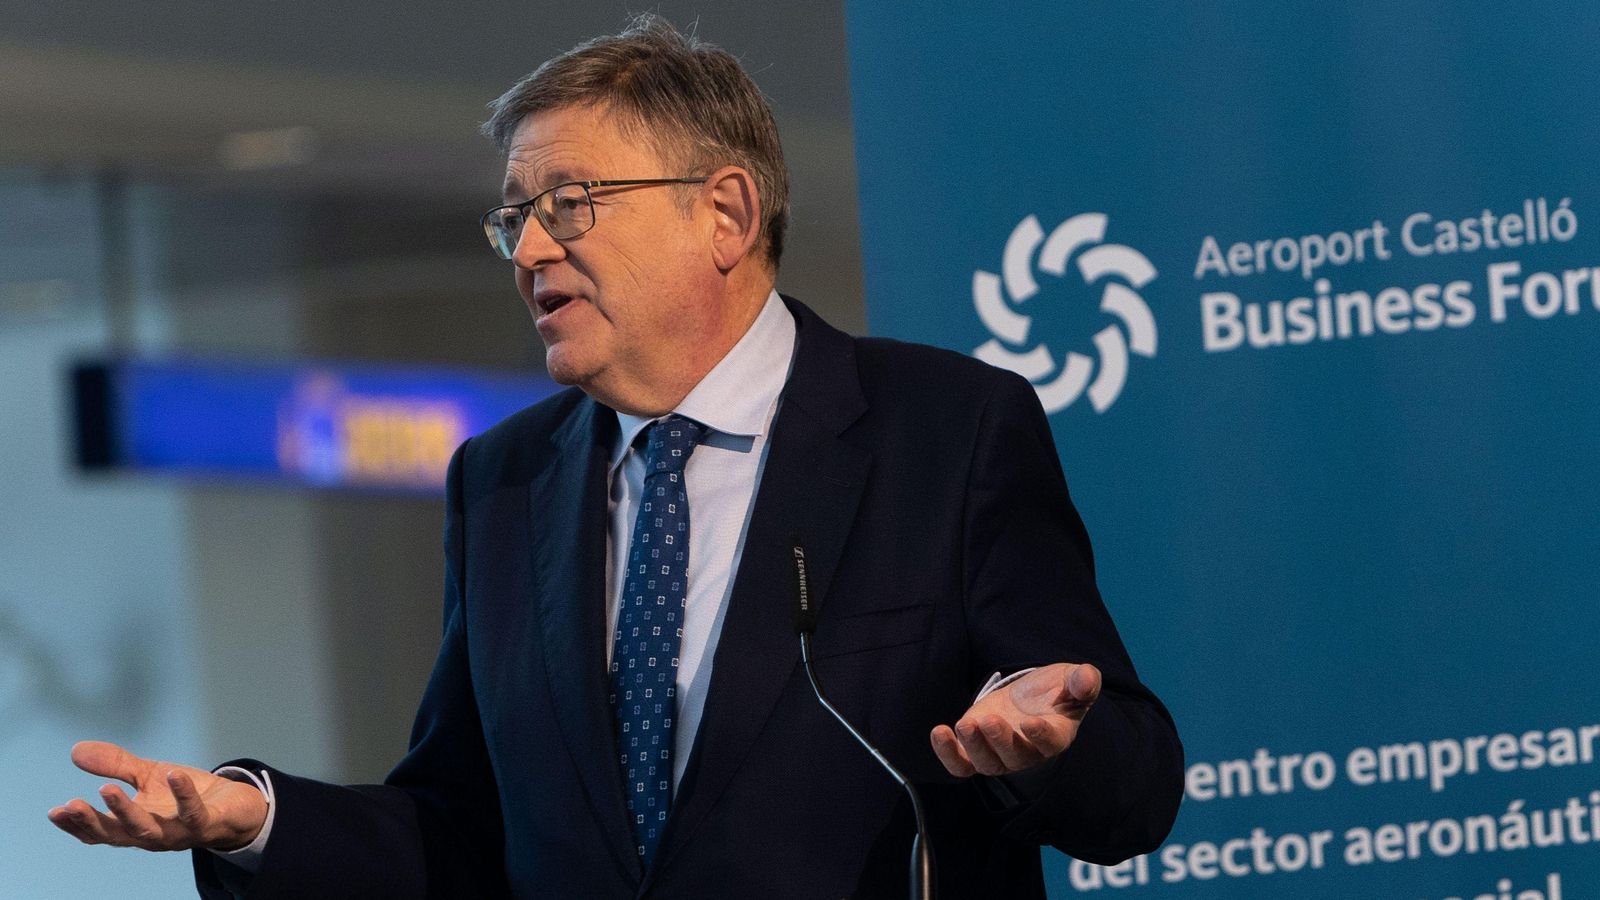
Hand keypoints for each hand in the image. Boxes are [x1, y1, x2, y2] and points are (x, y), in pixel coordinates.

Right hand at [47, 741, 268, 851]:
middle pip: (117, 835)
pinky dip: (183, 793)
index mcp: (134, 827)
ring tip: (107, 788)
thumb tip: (76, 751)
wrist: (234, 805)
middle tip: (71, 805)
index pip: (99, 833)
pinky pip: (193, 812)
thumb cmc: (184, 795)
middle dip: (93, 821)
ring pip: (148, 831)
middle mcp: (153, 836)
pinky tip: (172, 773)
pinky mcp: (207, 823)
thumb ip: (115, 765)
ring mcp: (179, 833)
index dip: (76, 825)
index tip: (54, 812)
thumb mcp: (147, 775)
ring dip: (126, 812)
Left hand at [930, 662, 1100, 776]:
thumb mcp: (1070, 679)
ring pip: (987, 764)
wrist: (1029, 697)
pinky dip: (948, 754)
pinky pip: (961, 765)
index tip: (1030, 722)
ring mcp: (1000, 754)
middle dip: (1000, 740)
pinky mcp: (976, 749)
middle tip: (989, 720)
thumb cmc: (1055, 689)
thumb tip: (1087, 679)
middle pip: (1014, 757)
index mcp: (1055, 735)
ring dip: (974, 747)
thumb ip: (1082, 681)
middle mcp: (1028, 751)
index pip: (1050, 743)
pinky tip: (939, 732)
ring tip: (965, 725)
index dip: (1041, 735)